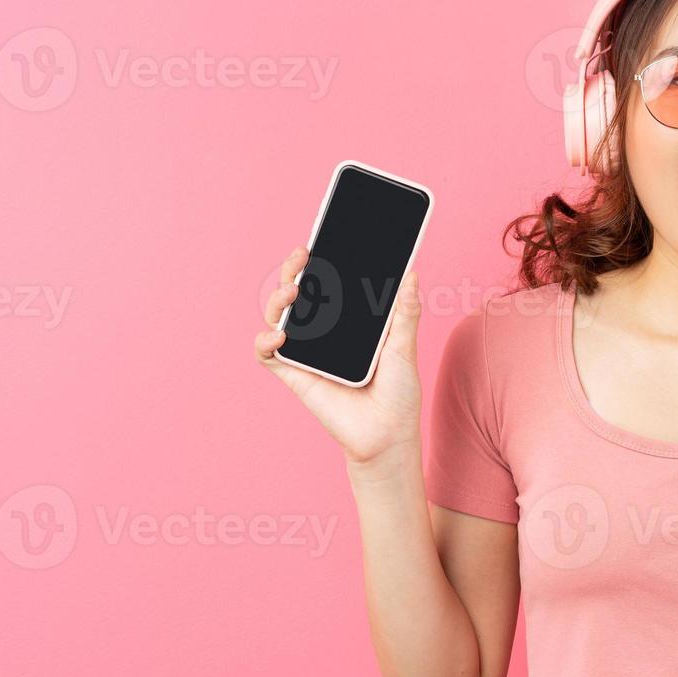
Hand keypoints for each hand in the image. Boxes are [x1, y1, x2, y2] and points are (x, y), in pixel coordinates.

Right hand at [254, 246, 424, 465]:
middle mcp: (324, 333)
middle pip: (299, 293)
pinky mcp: (295, 375)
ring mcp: (307, 352)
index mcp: (349, 321)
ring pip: (278, 316)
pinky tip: (280, 334)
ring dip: (278, 299)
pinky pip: (268, 354)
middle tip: (302, 256)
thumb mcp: (404, 347)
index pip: (328, 284)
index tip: (317, 242)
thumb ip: (404, 313)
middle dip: (294, 270)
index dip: (319, 263)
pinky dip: (265, 341)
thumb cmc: (398, 392)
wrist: (388, 434)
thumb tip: (412, 274)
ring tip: (293, 292)